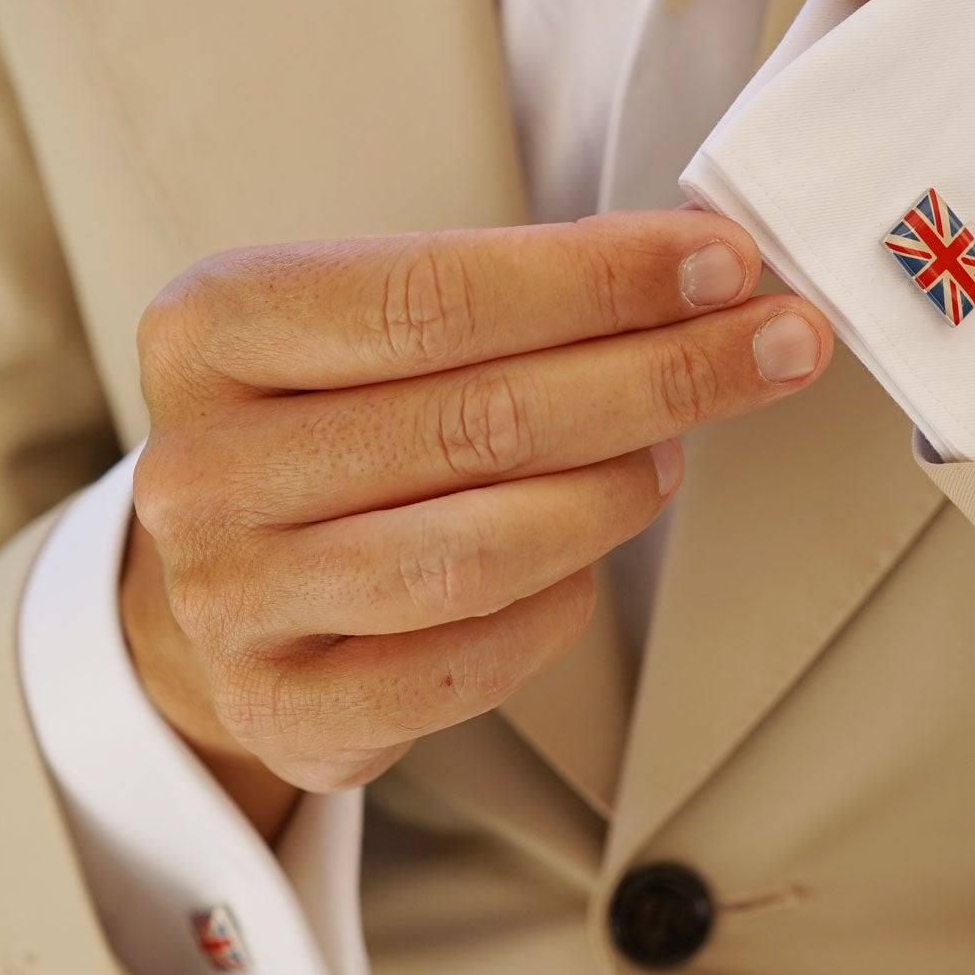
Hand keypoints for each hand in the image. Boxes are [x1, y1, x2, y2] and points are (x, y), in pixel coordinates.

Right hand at [123, 212, 830, 837]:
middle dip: (657, 375)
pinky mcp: (280, 709)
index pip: (434, 296)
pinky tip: (588, 566)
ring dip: (613, 495)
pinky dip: (555, 610)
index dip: (599, 280)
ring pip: (479, 551)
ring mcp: (229, 598)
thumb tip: (702, 267)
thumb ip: (512, 291)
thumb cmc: (328, 424)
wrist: (222, 579)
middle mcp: (198, 466)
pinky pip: (465, 665)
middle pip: (478, 420)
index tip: (726, 265)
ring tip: (670, 457)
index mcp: (209, 330)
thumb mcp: (370, 324)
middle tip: (776, 346)